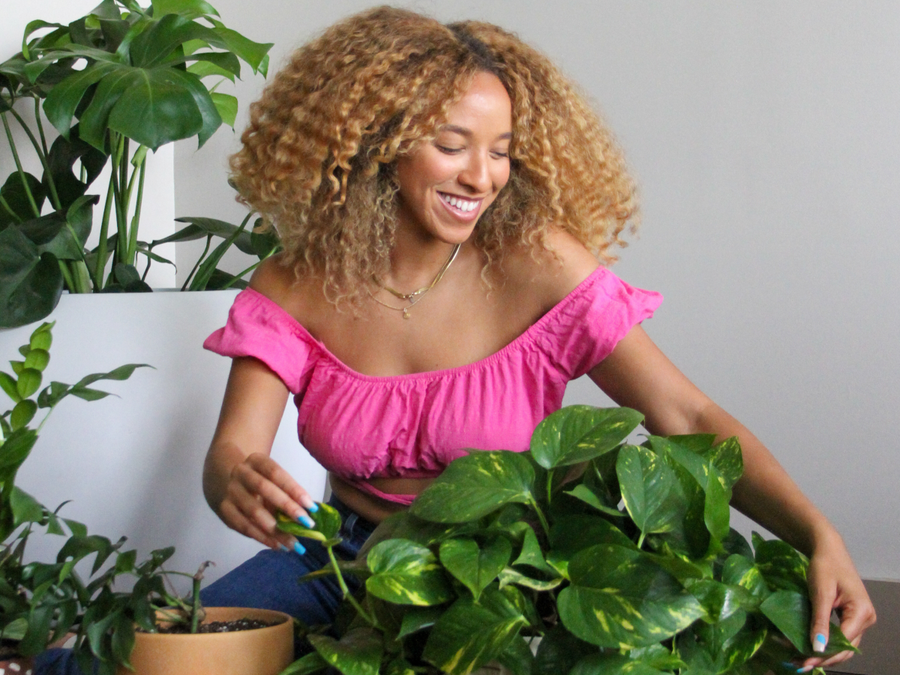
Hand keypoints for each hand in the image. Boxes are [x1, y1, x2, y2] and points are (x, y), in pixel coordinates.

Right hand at [216, 452, 318, 551]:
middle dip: (287, 507)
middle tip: (306, 524)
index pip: (277, 473)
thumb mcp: (268, 477)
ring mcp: (230, 491)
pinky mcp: (224, 510)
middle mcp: (241, 473)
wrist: (221, 478)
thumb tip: (311, 513)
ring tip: (294, 544)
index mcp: (256, 461)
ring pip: (253, 511)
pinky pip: (243, 526)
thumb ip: (286, 492)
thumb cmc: (256, 479)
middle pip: (264, 489)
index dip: (294, 489)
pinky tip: (277, 546)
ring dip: (275, 530)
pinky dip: (262, 537)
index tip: (311, 506)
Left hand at [798, 529, 875, 670]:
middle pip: (846, 648)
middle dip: (823, 658)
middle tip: (799, 665)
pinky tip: (808, 648)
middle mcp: (865, 619)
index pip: (844, 642)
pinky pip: (840, 636)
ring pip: (843, 645)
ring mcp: (859, 619)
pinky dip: (825, 643)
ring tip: (800, 660)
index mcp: (861, 612)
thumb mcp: (820, 593)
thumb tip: (818, 648)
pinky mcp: (850, 617)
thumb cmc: (824, 566)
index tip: (804, 661)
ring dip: (823, 653)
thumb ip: (820, 621)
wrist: (828, 549)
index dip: (825, 654)